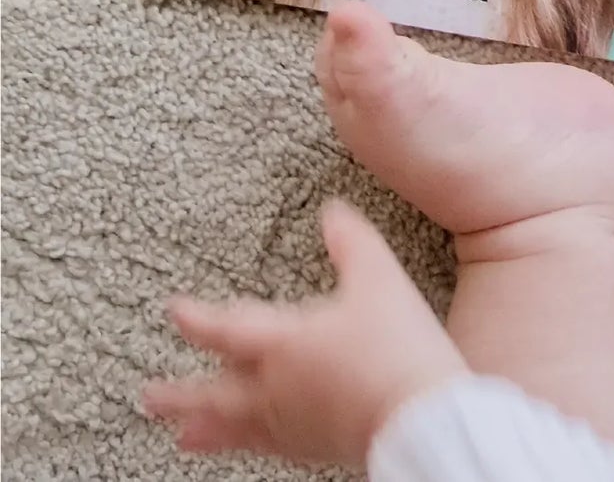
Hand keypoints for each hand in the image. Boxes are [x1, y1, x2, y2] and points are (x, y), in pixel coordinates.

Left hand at [142, 200, 466, 468]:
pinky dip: (242, 444)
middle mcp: (276, 387)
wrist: (418, 416)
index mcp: (284, 343)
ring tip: (179, 435)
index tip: (173, 310)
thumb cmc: (396, 347)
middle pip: (213, 392)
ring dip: (201, 426)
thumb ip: (352, 242)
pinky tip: (245, 443)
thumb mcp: (379, 278)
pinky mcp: (311, 447)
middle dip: (178, 392)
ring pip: (232, 426)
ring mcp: (291, 422)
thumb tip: (332, 214)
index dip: (195, 318)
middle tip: (147, 395)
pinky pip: (264, 445)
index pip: (226, 329)